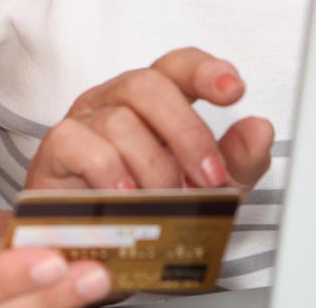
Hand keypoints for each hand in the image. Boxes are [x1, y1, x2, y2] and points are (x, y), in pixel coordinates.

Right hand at [25, 48, 274, 191]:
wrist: (98, 250)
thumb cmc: (150, 206)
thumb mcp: (206, 188)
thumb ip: (237, 159)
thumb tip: (260, 129)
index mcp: (155, 100)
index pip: (178, 65)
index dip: (205, 70)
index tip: (233, 89)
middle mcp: (116, 100)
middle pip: (148, 84)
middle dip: (186, 132)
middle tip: (209, 177)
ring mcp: (84, 120)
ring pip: (119, 119)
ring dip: (152, 165)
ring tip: (165, 201)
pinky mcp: (55, 149)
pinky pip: (79, 143)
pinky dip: (109, 171)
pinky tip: (127, 196)